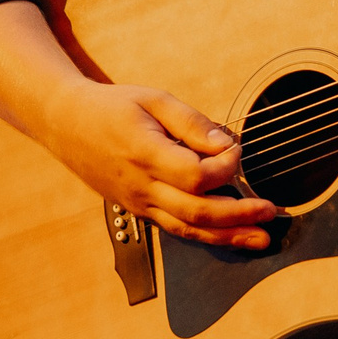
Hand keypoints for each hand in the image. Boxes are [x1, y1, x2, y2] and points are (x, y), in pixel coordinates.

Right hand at [35, 80, 279, 250]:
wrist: (66, 124)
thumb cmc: (113, 107)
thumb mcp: (154, 100)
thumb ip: (193, 123)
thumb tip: (228, 144)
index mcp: (144, 153)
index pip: (195, 175)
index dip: (224, 167)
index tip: (235, 148)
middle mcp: (141, 185)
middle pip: (196, 211)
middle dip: (238, 215)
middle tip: (271, 211)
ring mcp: (138, 202)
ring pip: (187, 228)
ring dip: (227, 236)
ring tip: (261, 239)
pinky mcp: (139, 209)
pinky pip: (174, 227)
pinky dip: (204, 235)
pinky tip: (229, 236)